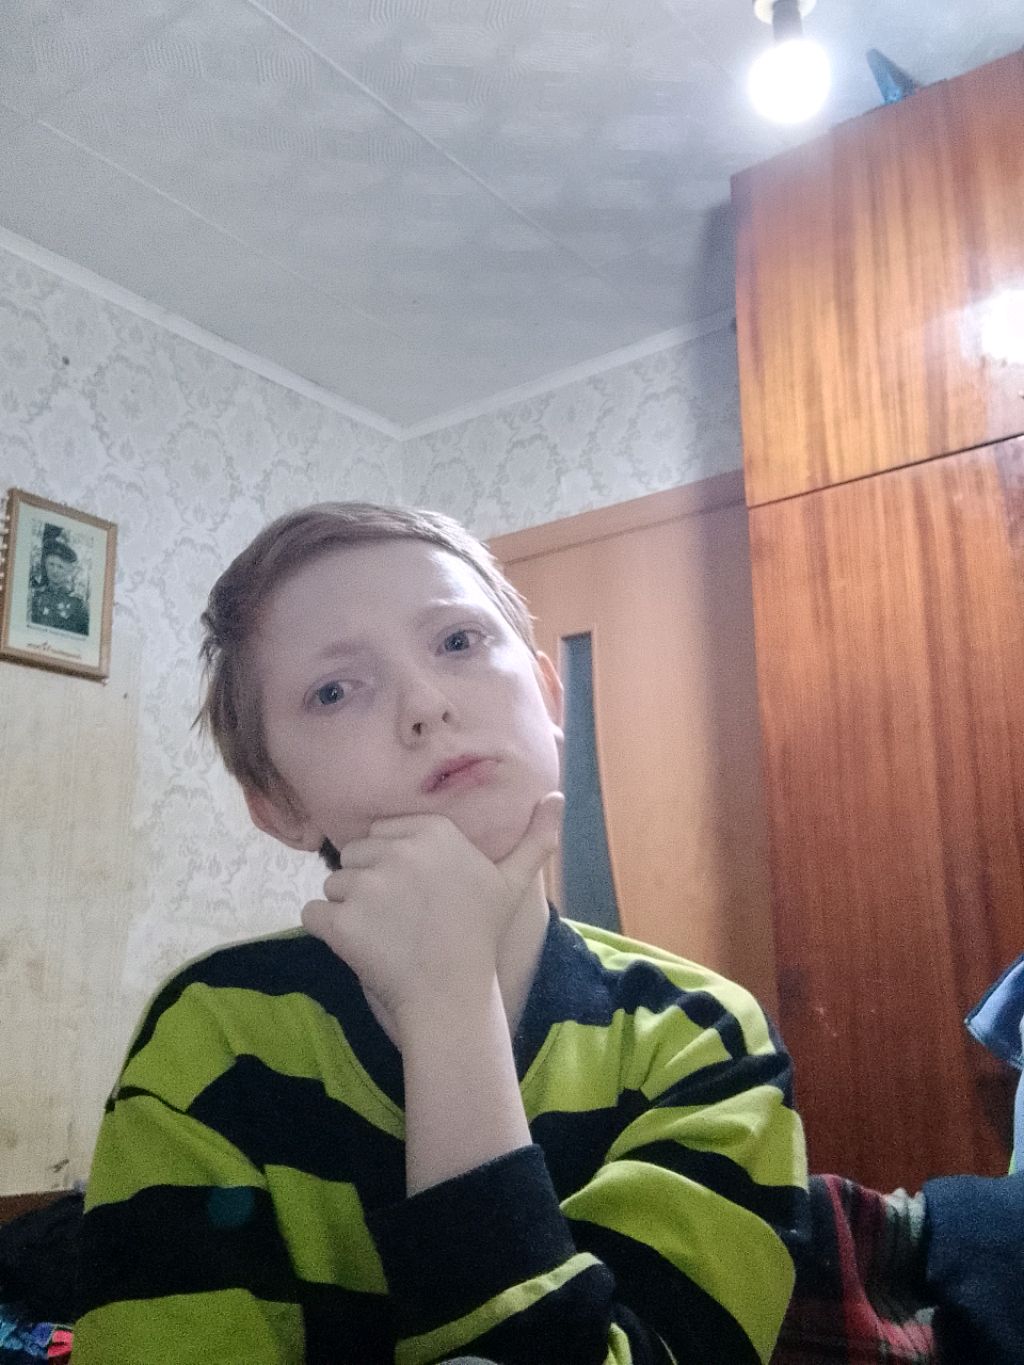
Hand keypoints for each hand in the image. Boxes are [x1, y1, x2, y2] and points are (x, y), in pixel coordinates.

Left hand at [301, 793, 562, 1031]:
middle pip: (355, 856)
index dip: (392, 865)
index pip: (382, 833)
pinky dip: (325, 930)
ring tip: (380, 935)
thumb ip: (536, 837)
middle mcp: (397, 850)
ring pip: (333, 885)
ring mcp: (366, 885)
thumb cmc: (478, 936)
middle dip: (368, 884)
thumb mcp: (513, 882)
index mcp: (432, 831)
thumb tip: (558, 795)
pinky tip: (353, 947)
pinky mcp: (340, 920)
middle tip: (397, 918)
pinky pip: (313, 913)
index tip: (414, 895)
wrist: (452, 996)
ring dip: (347, 908)